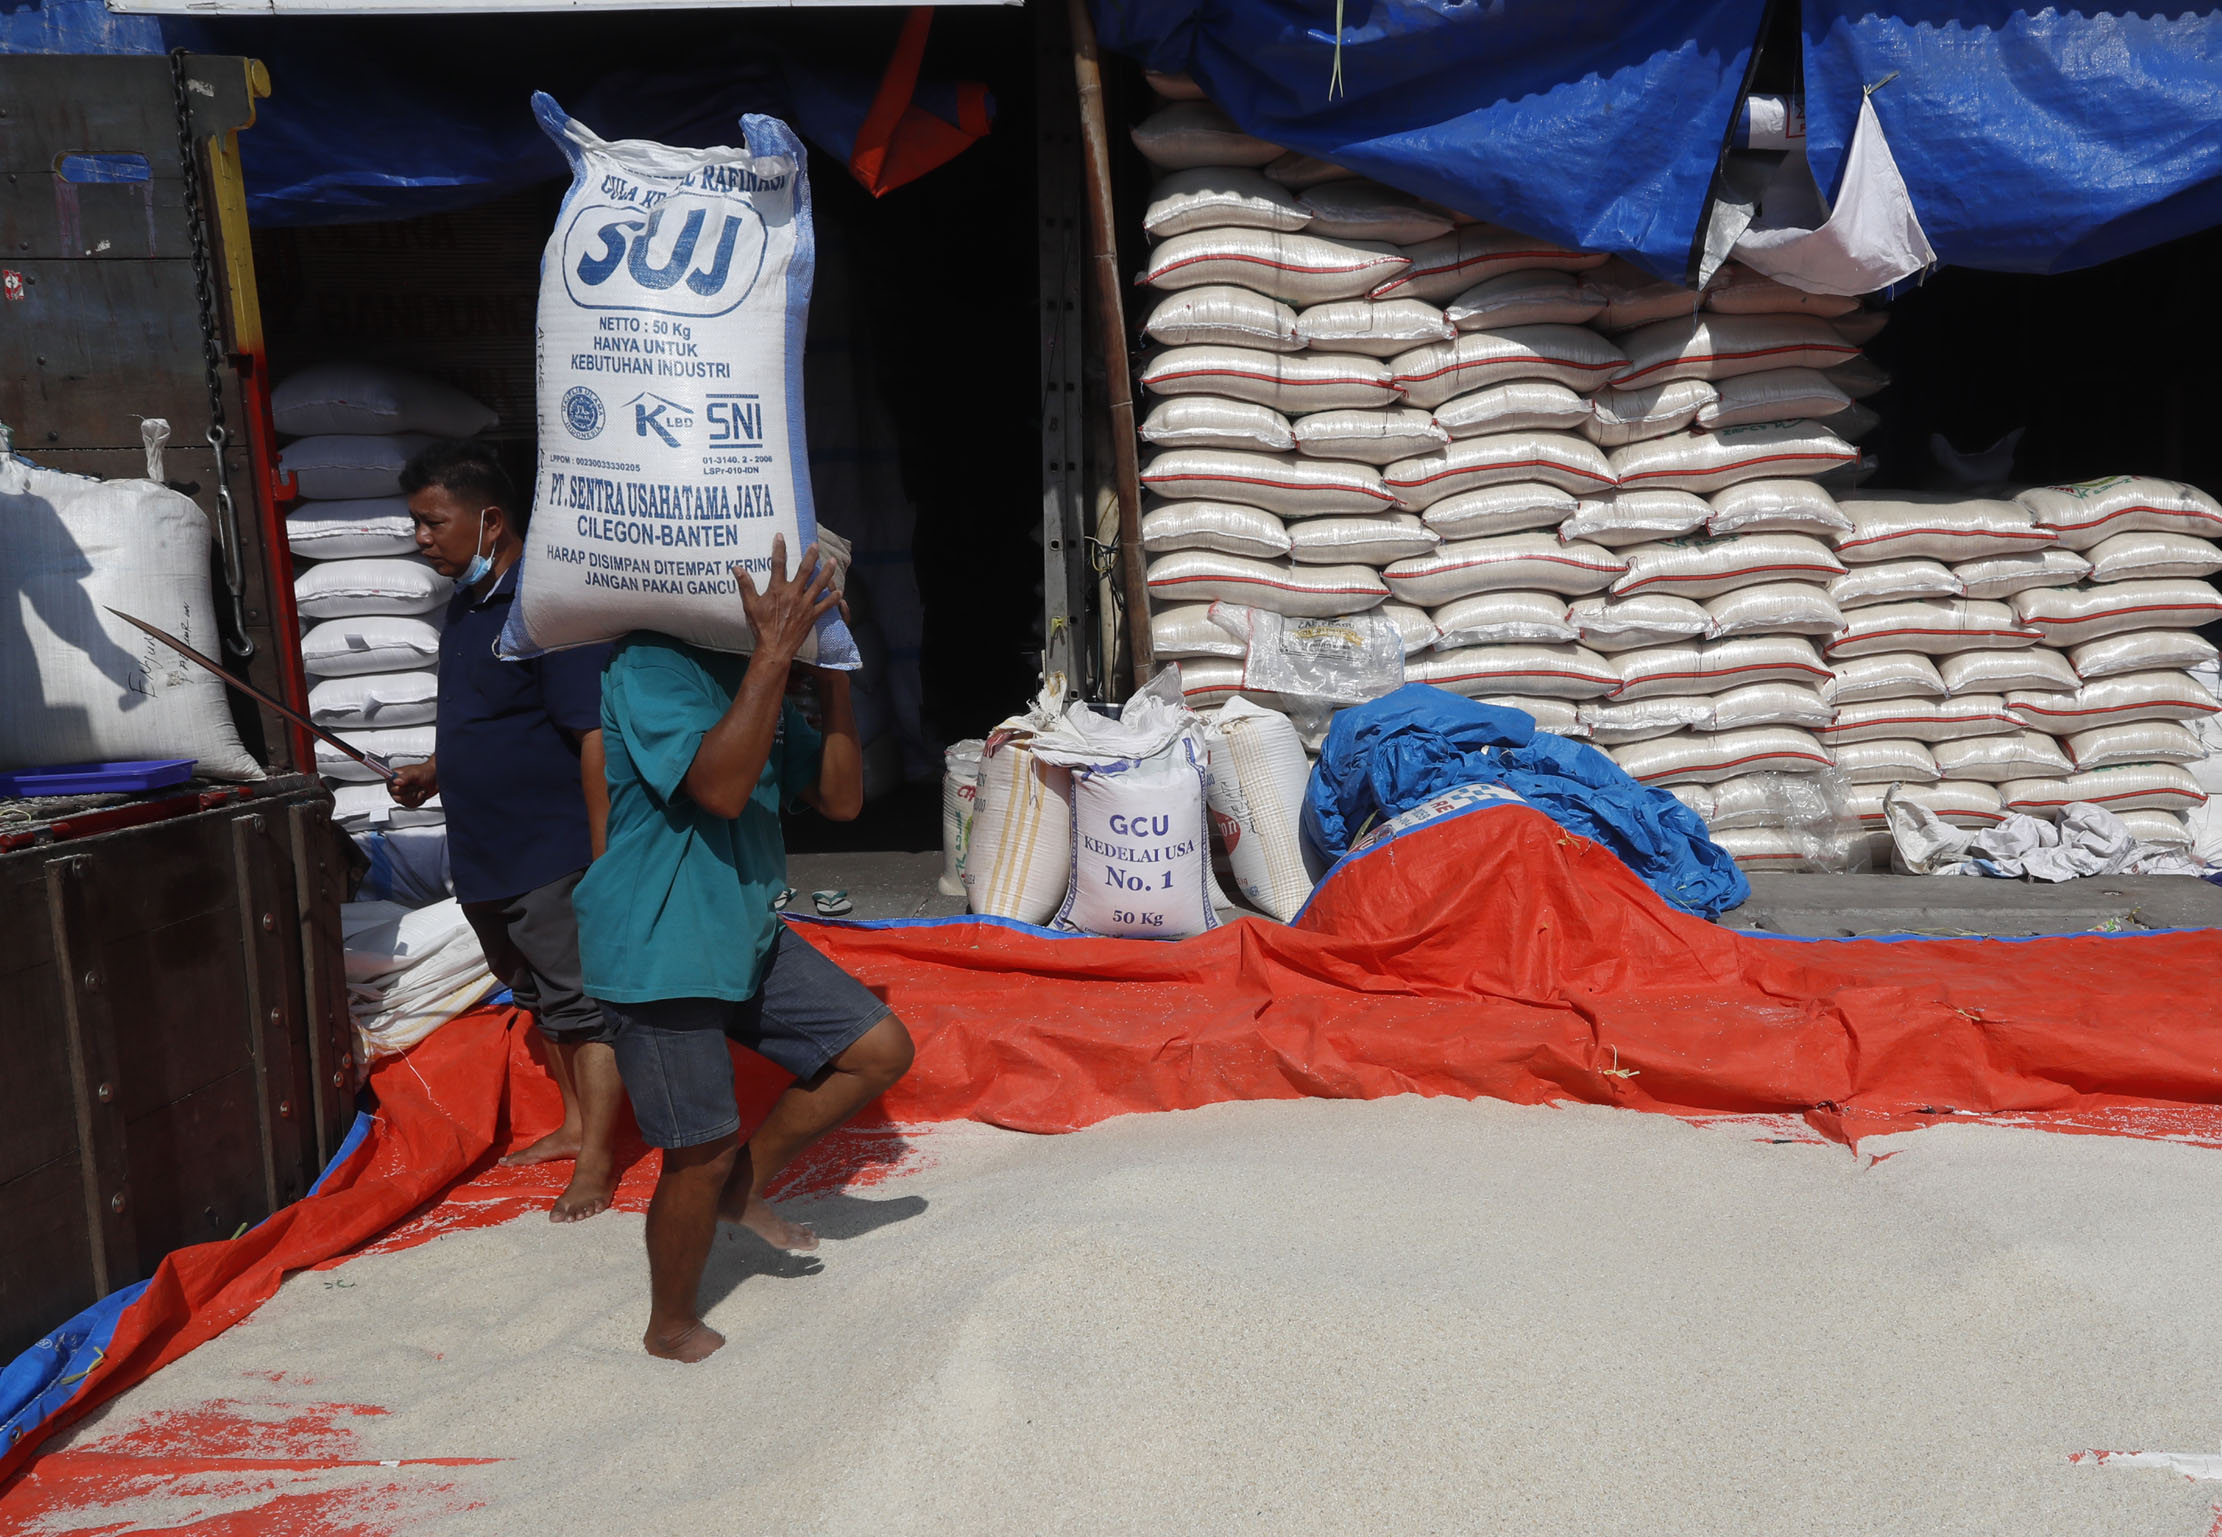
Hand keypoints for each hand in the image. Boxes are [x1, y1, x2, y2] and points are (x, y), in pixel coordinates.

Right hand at [389, 759, 438, 806]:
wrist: (437, 778)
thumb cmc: (426, 772)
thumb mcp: (415, 773)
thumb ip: (405, 777)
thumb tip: (396, 781)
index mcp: (395, 777)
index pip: (391, 788)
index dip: (401, 789)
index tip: (409, 784)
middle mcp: (396, 785)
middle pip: (397, 797)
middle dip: (410, 793)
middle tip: (417, 786)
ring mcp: (402, 793)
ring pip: (404, 802)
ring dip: (415, 797)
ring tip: (420, 789)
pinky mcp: (408, 799)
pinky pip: (410, 805)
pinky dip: (418, 801)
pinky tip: (421, 793)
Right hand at [734, 534, 838, 662]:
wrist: (774, 647)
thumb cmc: (761, 626)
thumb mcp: (750, 605)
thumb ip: (745, 585)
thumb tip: (736, 568)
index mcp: (777, 589)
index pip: (778, 564)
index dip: (779, 548)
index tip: (780, 536)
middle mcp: (793, 594)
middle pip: (805, 570)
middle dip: (811, 556)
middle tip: (815, 545)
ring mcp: (805, 604)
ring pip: (819, 584)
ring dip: (827, 572)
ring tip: (833, 561)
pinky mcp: (812, 616)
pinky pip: (826, 605)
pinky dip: (834, 599)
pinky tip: (840, 592)